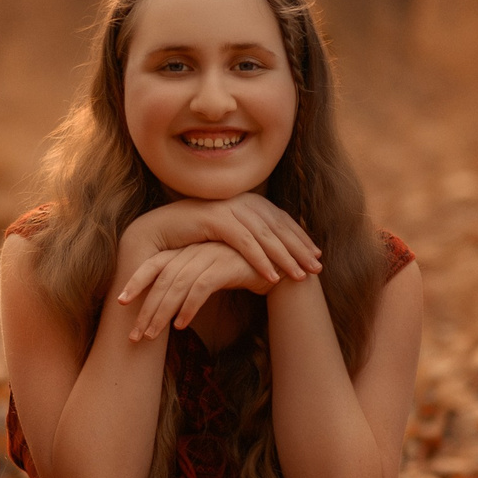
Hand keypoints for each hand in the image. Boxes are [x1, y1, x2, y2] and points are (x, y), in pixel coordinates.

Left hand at [115, 242, 270, 341]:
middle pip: (161, 280)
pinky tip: (181, 325)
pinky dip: (188, 307)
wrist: (281, 267)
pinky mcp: (226, 265)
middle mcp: (195, 250)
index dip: (136, 282)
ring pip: (177, 286)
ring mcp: (210, 255)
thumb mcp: (212, 274)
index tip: (119, 302)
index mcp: (188, 250)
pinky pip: (200, 288)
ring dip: (162, 313)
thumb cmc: (243, 273)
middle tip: (135, 335)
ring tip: (152, 335)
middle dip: (146, 309)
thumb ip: (190, 282)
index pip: (154, 264)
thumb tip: (168, 308)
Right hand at [121, 196, 319, 287]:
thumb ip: (251, 235)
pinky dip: (260, 260)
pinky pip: (245, 243)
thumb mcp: (229, 234)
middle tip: (318, 269)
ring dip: (285, 258)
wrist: (159, 231)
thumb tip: (276, 248)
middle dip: (300, 250)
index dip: (301, 238)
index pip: (283, 221)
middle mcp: (243, 201)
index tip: (317, 256)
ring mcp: (230, 208)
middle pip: (279, 228)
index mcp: (250, 201)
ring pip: (266, 236)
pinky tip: (272, 276)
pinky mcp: (217, 219)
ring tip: (300, 277)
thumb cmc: (195, 236)